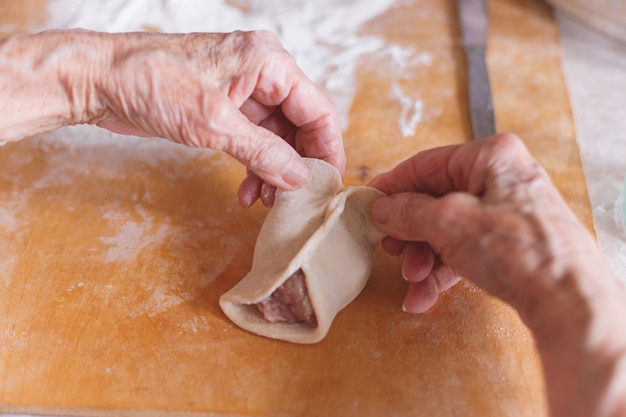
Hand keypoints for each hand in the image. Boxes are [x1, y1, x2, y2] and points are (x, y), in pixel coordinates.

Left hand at [0, 30, 344, 206]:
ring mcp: (242, 90)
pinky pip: (253, 140)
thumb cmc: (150, 83)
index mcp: (267, 62)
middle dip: (296, 164)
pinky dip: (254, 165)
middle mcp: (261, 72)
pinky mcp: (223, 107)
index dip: (326, 148)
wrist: (100, 81)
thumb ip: (263, 152)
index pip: (316, 108)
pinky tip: (247, 190)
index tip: (328, 182)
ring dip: (273, 170)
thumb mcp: (213, 123)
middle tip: (292, 199)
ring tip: (266, 201)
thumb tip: (299, 177)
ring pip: (276, 136)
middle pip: (299, 124)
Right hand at [369, 133, 625, 416]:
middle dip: (410, 232)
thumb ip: (408, 211)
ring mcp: (509, 212)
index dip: (394, 185)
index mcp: (491, 157)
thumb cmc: (519, 250)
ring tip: (413, 280)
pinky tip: (426, 294)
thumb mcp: (448, 223)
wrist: (568, 301)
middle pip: (436, 200)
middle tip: (390, 249)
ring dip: (424, 258)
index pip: (427, 164)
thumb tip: (382, 207)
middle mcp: (502, 179)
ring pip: (448, 230)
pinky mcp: (512, 244)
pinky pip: (465, 250)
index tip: (369, 203)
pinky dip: (443, 271)